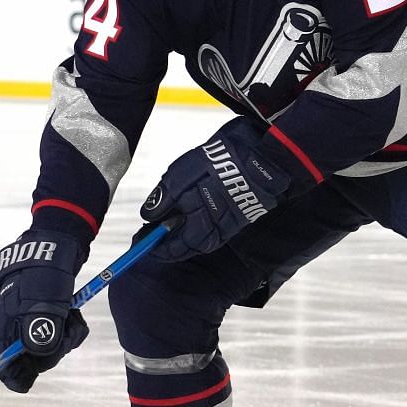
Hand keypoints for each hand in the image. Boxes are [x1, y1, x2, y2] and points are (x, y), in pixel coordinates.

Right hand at [0, 227, 89, 392]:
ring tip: (72, 317)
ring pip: (52, 346)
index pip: (3, 363)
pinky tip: (74, 315)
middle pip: (34, 358)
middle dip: (54, 351)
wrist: (54, 247)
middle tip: (67, 333)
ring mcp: (34, 321)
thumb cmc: (44, 275)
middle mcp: (18, 327)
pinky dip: (71, 327)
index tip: (27, 384)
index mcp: (7, 326)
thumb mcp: (44, 304)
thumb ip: (41, 333)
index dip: (14, 378)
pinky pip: (61, 333)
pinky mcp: (49, 315)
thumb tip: (40, 356)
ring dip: (66, 336)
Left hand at [141, 119, 292, 260]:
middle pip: (185, 245)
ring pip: (199, 236)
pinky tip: (192, 207)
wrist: (265, 156)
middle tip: (152, 229)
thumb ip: (163, 199)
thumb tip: (148, 217)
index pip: (170, 249)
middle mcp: (214, 233)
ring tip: (170, 217)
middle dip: (167, 240)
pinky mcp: (238, 215)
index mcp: (199, 231)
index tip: (141, 239)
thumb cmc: (221, 164)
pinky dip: (198, 221)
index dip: (153, 245)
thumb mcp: (181, 177)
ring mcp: (228, 225)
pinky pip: (212, 226)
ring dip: (183, 230)